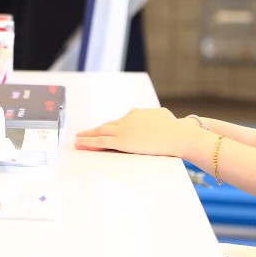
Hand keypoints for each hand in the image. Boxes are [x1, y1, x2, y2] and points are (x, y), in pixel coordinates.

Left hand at [74, 107, 189, 156]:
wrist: (178, 135)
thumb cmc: (175, 128)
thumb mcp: (163, 116)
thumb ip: (156, 115)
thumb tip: (161, 115)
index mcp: (136, 113)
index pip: (118, 122)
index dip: (108, 128)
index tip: (101, 131)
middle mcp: (127, 119)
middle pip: (106, 125)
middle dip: (93, 130)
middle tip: (81, 133)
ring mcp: (123, 130)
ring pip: (100, 132)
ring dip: (87, 136)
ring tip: (77, 139)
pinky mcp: (122, 141)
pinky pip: (101, 141)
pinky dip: (89, 142)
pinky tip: (81, 143)